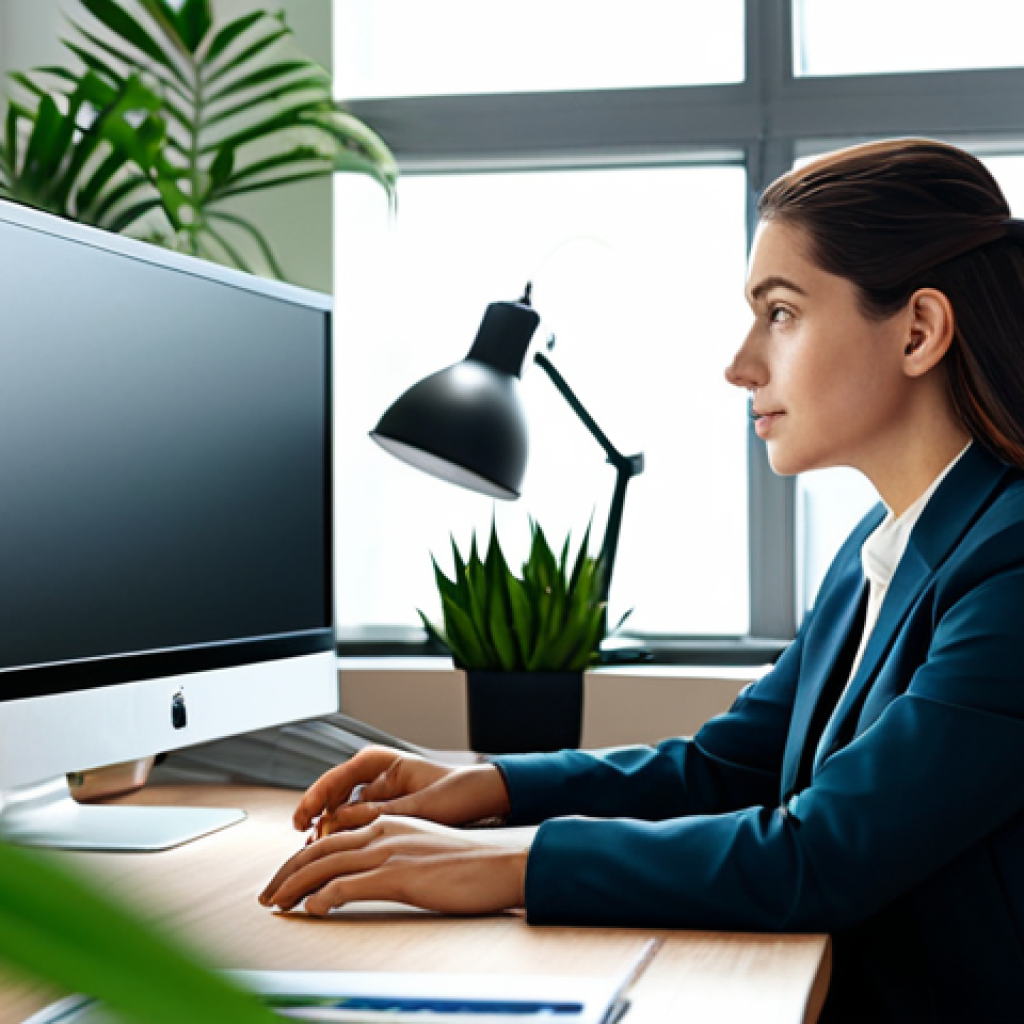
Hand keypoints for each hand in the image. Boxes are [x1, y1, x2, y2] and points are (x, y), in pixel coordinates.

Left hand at [260, 815, 527, 915]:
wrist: (500, 863)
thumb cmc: (468, 864)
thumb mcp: (422, 850)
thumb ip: (392, 855)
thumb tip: (365, 877)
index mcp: (388, 823)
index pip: (330, 839)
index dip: (301, 860)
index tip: (284, 881)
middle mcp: (382, 831)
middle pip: (318, 850)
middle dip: (285, 874)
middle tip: (266, 897)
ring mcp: (389, 851)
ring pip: (324, 866)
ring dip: (293, 887)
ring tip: (276, 906)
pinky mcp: (398, 875)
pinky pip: (347, 885)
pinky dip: (322, 898)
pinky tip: (310, 911)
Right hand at [293, 746, 510, 838]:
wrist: (481, 798)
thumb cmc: (456, 793)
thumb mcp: (419, 804)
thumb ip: (379, 812)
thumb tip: (338, 820)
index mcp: (379, 761)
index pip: (334, 779)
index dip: (314, 801)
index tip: (302, 821)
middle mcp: (372, 773)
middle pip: (331, 798)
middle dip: (316, 822)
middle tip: (303, 848)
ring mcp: (374, 792)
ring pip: (339, 813)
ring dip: (326, 834)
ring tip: (313, 857)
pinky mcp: (380, 811)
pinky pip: (353, 824)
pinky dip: (343, 839)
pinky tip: (335, 859)